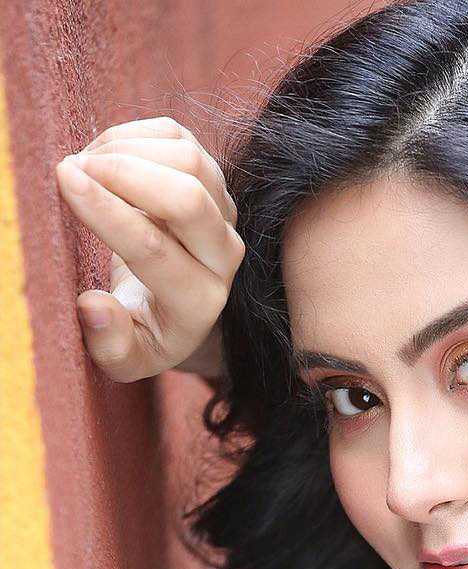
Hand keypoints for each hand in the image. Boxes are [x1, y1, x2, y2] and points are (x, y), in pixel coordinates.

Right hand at [54, 116, 243, 381]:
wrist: (176, 305)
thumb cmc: (143, 328)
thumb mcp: (128, 355)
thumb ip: (111, 345)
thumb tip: (92, 308)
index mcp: (198, 303)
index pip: (154, 250)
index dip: (106, 211)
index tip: (65, 179)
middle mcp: (224, 257)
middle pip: (187, 197)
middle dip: (122, 172)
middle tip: (69, 168)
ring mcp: (224, 212)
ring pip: (188, 159)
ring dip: (125, 150)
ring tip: (82, 166)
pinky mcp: (213, 176)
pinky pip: (178, 138)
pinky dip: (132, 136)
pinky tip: (102, 156)